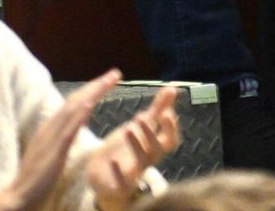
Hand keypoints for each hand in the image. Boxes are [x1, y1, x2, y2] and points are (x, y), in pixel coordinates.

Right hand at [0, 71, 119, 210]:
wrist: (19, 198)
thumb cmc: (37, 179)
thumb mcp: (53, 152)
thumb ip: (64, 135)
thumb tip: (77, 121)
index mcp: (50, 128)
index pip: (73, 103)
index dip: (90, 90)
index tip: (107, 80)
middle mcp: (49, 127)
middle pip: (75, 100)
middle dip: (96, 85)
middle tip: (115, 73)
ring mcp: (50, 138)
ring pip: (73, 109)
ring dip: (93, 92)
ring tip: (109, 80)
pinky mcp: (54, 151)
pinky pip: (69, 129)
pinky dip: (80, 113)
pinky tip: (91, 102)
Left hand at [86, 86, 178, 209]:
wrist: (102, 176)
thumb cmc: (125, 148)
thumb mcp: (140, 127)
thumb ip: (157, 109)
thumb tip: (173, 88)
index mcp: (154, 146)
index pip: (171, 139)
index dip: (170, 127)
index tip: (165, 112)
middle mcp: (147, 160)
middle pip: (158, 149)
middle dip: (151, 133)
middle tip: (141, 116)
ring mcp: (134, 173)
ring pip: (142, 162)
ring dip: (137, 145)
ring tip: (127, 128)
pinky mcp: (118, 185)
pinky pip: (122, 183)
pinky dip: (119, 172)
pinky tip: (113, 161)